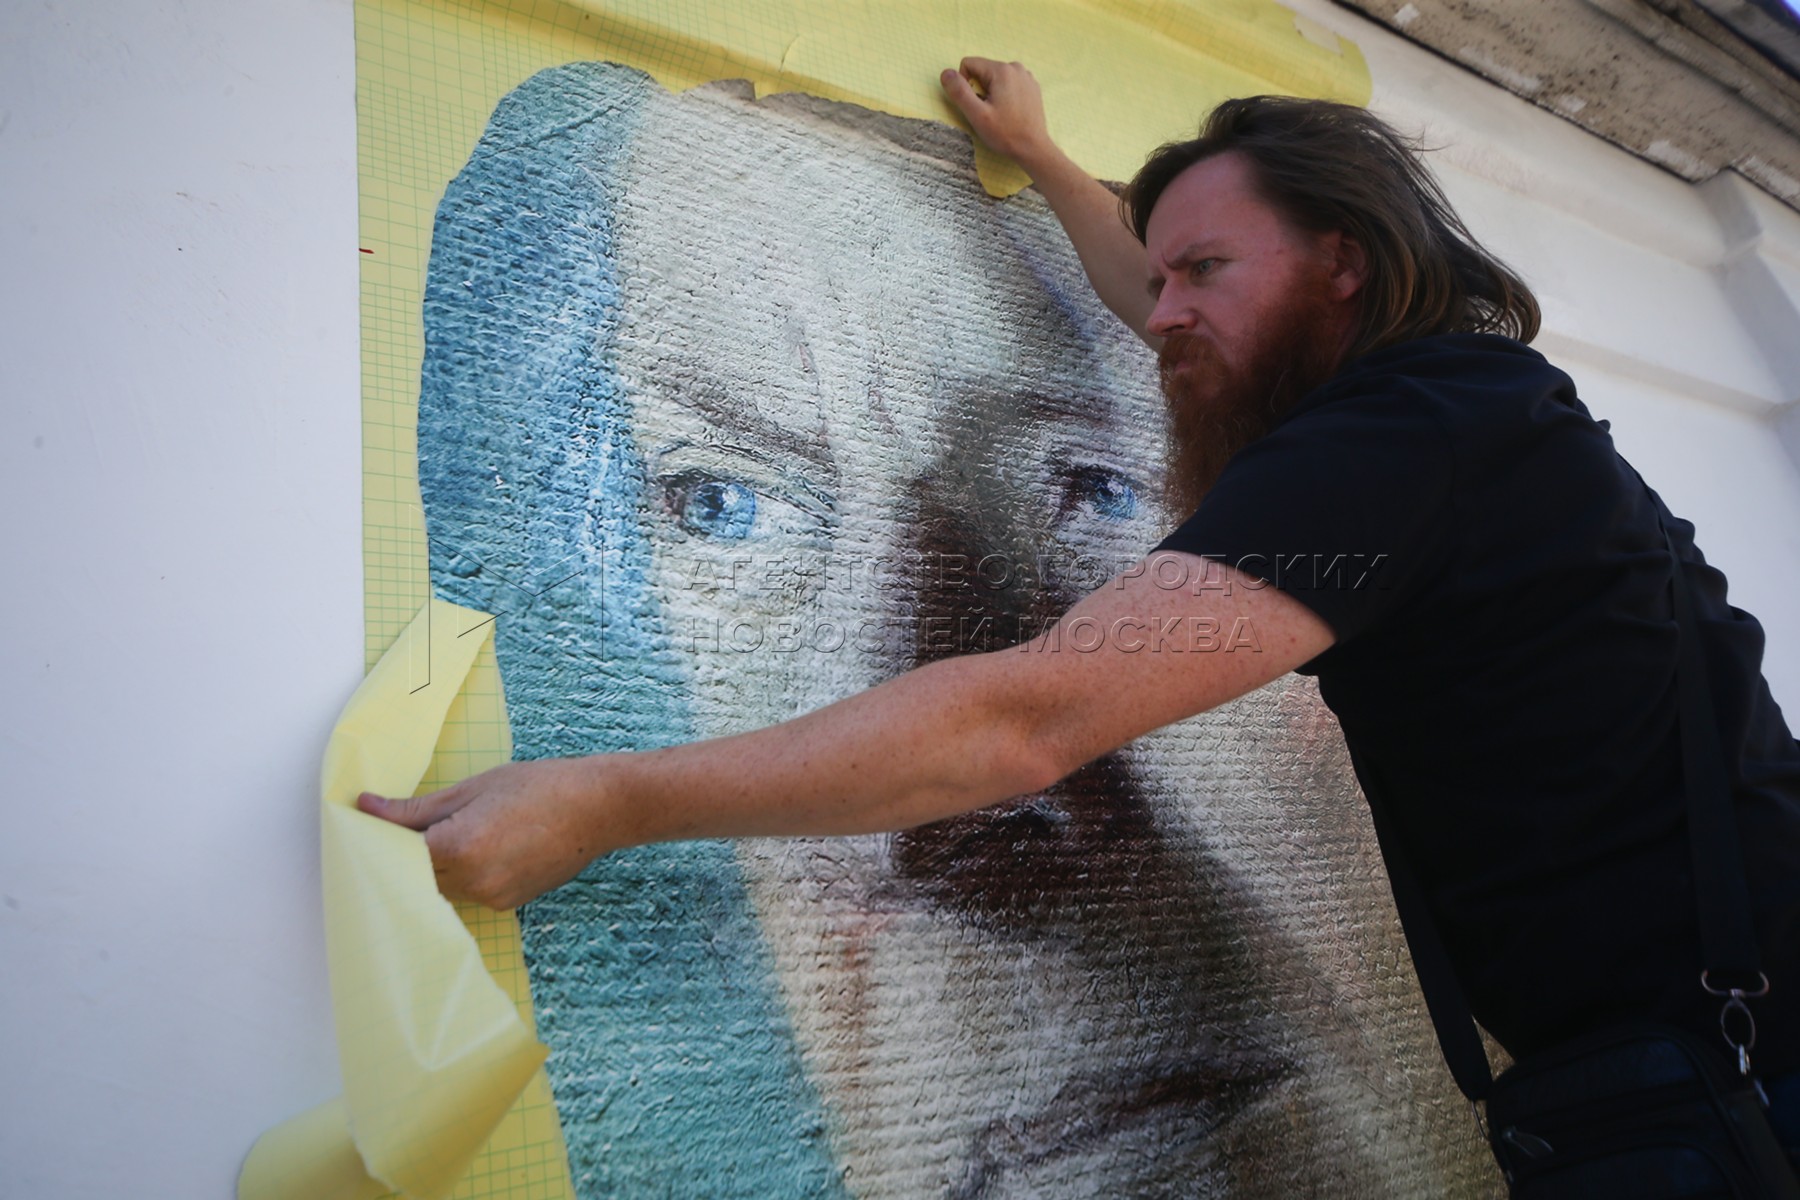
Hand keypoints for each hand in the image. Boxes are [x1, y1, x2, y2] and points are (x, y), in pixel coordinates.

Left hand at [357, 757, 614, 909]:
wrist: (598, 808)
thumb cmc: (539, 787)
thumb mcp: (472, 788)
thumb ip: (415, 808)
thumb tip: (366, 808)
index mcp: (458, 847)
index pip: (396, 854)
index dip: (380, 841)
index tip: (368, 826)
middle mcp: (472, 882)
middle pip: (414, 878)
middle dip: (404, 856)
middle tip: (403, 829)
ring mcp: (491, 898)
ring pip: (439, 889)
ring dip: (433, 867)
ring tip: (450, 834)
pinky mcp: (507, 904)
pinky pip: (467, 893)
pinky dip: (462, 874)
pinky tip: (481, 847)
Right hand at [940, 57, 1055, 168]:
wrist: (1033, 148)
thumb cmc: (1005, 133)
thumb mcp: (977, 115)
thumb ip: (959, 92)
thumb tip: (946, 73)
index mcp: (1001, 70)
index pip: (969, 64)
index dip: (964, 84)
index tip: (975, 104)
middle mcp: (1015, 67)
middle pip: (983, 70)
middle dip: (980, 89)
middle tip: (989, 111)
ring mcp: (1026, 76)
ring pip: (995, 77)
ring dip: (992, 92)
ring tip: (1000, 112)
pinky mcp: (1031, 86)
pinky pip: (1008, 83)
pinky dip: (1005, 95)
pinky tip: (1010, 112)